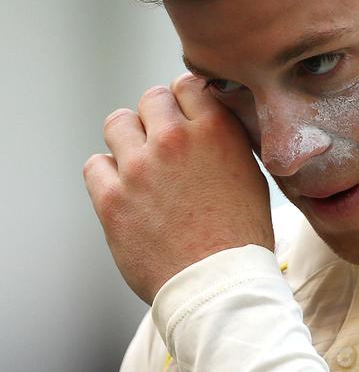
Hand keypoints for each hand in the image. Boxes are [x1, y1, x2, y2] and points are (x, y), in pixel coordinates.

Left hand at [83, 73, 273, 303]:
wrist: (218, 284)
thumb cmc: (240, 238)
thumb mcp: (250, 176)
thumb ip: (225, 141)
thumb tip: (205, 123)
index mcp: (214, 131)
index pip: (186, 86)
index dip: (184, 102)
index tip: (184, 118)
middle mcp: (174, 141)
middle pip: (150, 98)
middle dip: (156, 117)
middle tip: (162, 143)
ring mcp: (139, 168)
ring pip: (116, 122)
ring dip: (127, 139)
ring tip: (139, 164)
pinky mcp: (111, 199)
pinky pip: (94, 164)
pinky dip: (106, 175)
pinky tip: (124, 191)